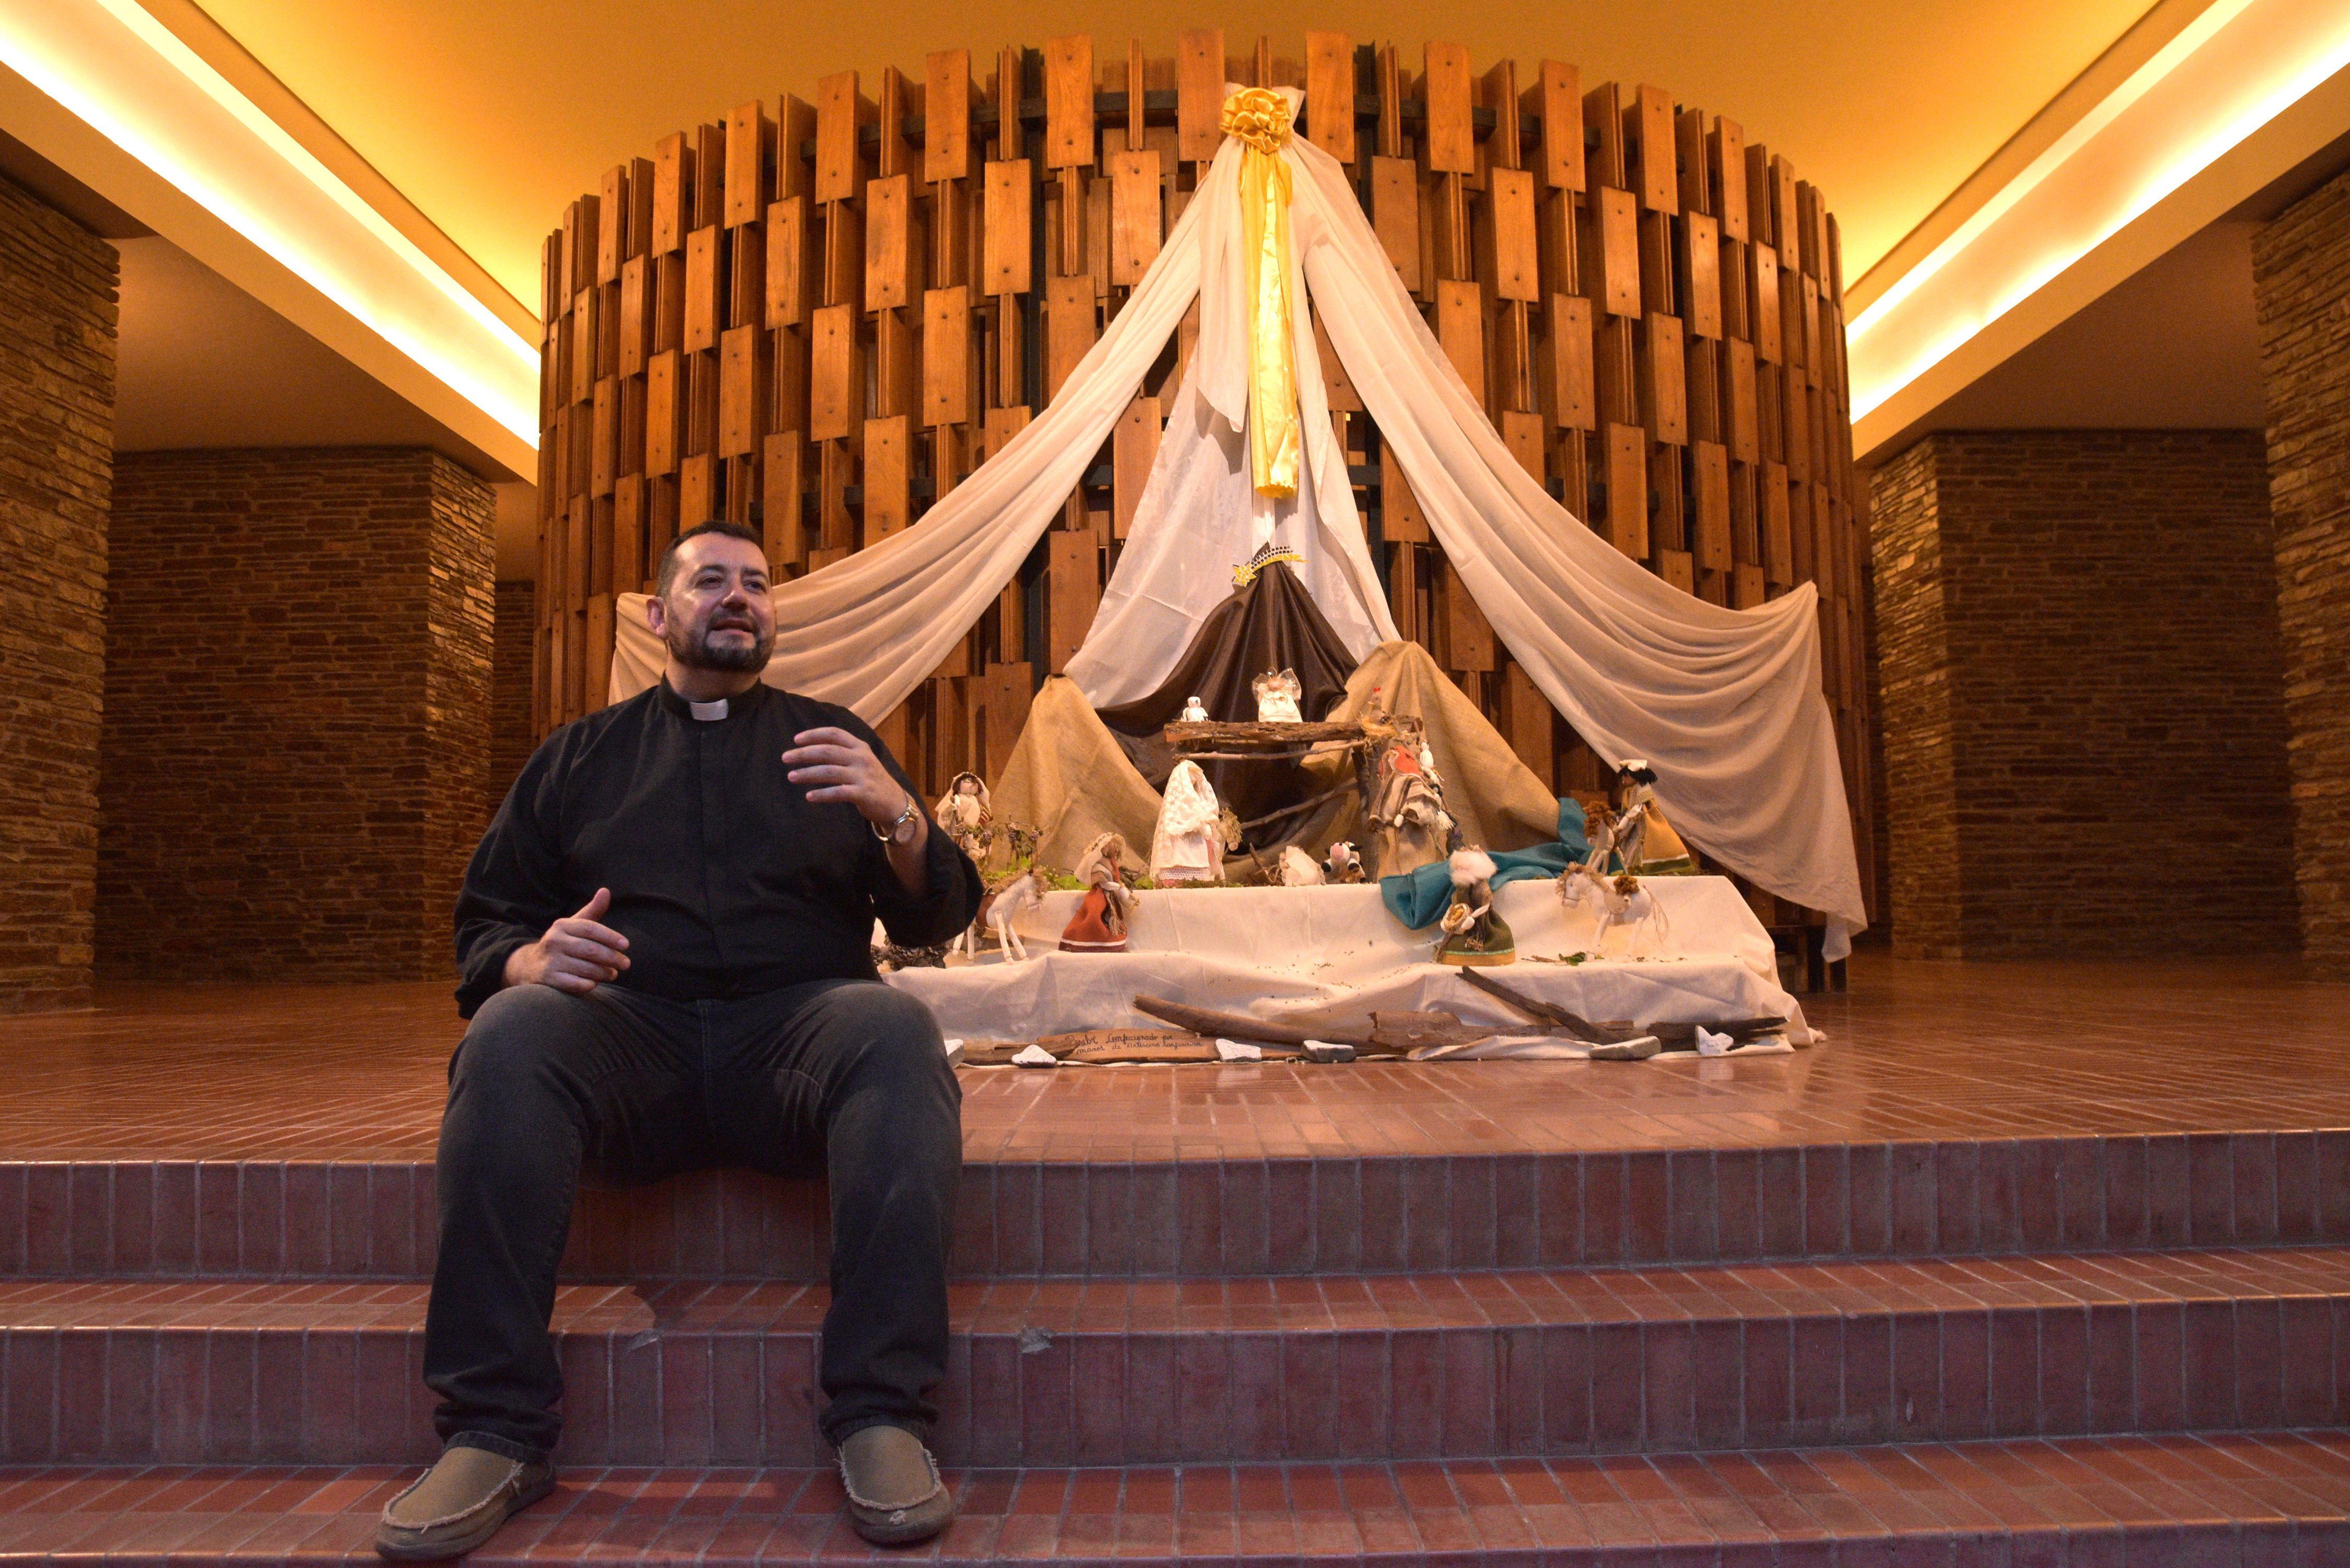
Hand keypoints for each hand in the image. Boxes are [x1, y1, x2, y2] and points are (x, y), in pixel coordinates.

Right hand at [503, 887, 629, 993]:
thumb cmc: (561, 944)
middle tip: (625, 964)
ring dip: (604, 973)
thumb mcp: (573, 925)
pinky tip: (595, 983)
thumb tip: (605, 891)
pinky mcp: (548, 979)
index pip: (591, 929)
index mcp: (562, 925)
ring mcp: (550, 961)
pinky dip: (589, 985)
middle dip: (612, 958)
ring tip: (613, 974)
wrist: (529, 966)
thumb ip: (592, 911)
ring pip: (586, 969)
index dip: (611, 937)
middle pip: (591, 950)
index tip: (626, 945)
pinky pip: (575, 984)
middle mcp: (554, 941)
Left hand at [782, 727, 908, 827]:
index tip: (796, 739)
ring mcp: (863, 775)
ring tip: (791, 776)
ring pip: (829, 771)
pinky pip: (838, 792)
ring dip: (807, 774)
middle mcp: (861, 758)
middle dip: (804, 754)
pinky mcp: (863, 793)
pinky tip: (809, 796)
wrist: (896, 803)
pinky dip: (822, 794)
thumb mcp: (862, 760)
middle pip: (827, 751)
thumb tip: (812, 750)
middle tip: (785, 758)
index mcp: (860, 746)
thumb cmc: (873, 781)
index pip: (834, 734)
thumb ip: (843, 753)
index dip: (814, 735)